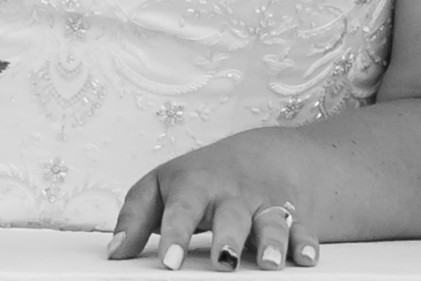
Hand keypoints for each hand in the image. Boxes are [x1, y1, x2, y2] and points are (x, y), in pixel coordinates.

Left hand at [108, 130, 318, 269]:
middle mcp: (232, 195)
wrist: (260, 157)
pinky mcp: (294, 217)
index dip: (175, 234)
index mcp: (195, 186)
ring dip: (272, 240)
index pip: (182, 209)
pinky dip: (307, 242)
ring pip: (271, 220)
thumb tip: (114, 252)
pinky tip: (306, 258)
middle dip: (229, 237)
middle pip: (231, 214)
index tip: (169, 262)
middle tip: (225, 261)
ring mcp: (264, 204)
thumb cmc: (200, 180)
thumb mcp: (162, 187)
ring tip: (269, 262)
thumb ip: (135, 216)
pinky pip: (304, 229)